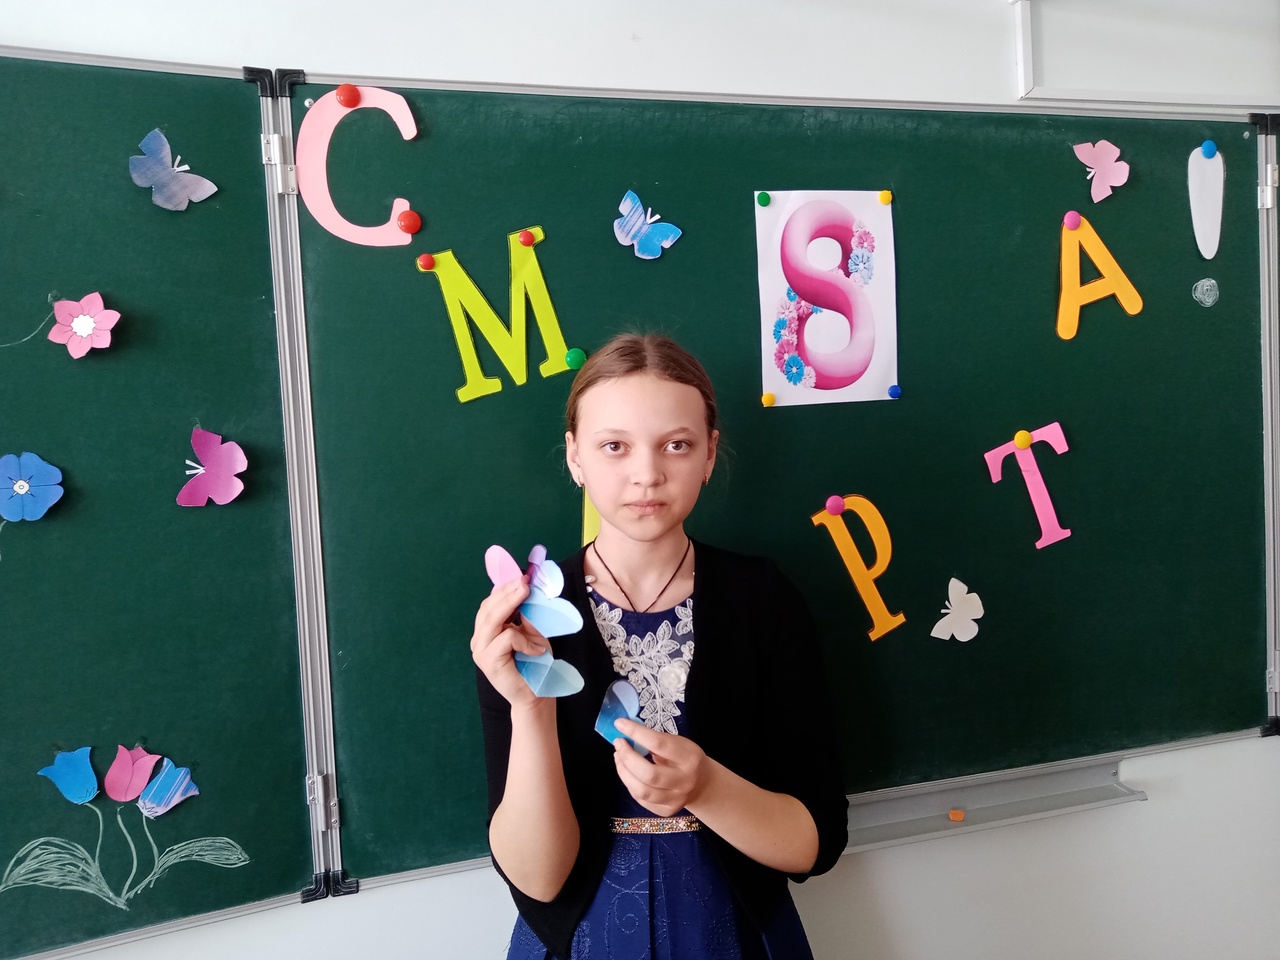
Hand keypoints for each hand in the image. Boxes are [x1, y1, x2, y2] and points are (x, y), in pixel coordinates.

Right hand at [470, 577, 548, 707]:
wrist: (535, 695)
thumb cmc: (534, 664)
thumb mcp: (531, 632)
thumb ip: (525, 614)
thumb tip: (526, 587)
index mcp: (486, 632)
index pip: (489, 604)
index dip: (503, 588)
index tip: (521, 576)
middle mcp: (478, 640)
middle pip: (488, 608)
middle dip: (507, 591)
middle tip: (525, 582)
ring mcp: (480, 650)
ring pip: (493, 619)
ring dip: (513, 605)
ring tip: (529, 596)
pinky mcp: (488, 660)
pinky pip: (507, 637)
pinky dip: (524, 639)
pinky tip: (535, 649)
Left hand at [611, 719, 709, 816]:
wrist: (702, 784)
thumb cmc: (686, 757)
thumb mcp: (679, 743)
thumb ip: (656, 740)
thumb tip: (627, 731)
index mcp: (689, 758)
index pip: (659, 743)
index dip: (636, 733)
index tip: (620, 724)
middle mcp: (684, 781)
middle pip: (648, 773)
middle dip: (627, 757)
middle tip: (618, 744)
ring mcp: (675, 800)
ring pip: (641, 790)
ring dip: (623, 771)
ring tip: (618, 757)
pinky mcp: (666, 811)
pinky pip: (641, 799)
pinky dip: (630, 784)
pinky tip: (628, 773)